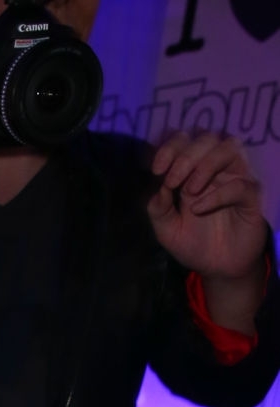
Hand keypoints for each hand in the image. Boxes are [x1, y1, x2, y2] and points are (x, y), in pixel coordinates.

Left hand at [149, 131, 268, 315]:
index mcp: (193, 169)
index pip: (185, 140)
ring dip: (205, 164)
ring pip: (229, 147)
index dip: (170, 147)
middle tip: (172, 181)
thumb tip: (156, 189)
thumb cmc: (194, 243)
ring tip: (189, 191)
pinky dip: (217, 194)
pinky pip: (240, 184)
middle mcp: (216, 167)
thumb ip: (158, 209)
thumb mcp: (167, 230)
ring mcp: (236, 177)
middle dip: (185, 156)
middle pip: (207, 138)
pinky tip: (199, 209)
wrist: (218, 268)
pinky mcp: (252, 195)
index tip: (156, 169)